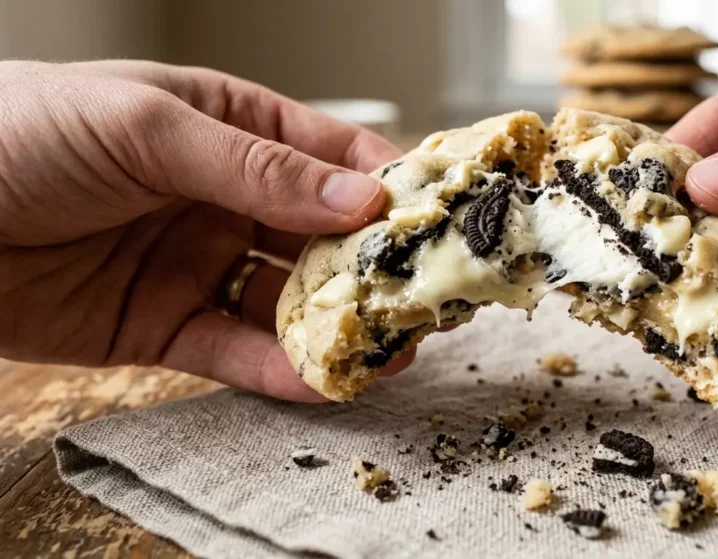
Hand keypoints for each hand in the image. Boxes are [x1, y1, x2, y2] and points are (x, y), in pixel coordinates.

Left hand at [0, 60, 413, 401]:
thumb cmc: (17, 133)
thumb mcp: (144, 128)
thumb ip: (255, 167)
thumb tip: (359, 198)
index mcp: (225, 126)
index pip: (327, 155)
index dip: (385, 185)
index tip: (436, 220)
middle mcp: (220, 196)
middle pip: (319, 236)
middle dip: (372, 268)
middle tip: (424, 300)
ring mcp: (195, 262)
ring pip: (285, 300)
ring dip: (336, 326)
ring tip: (389, 350)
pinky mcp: (162, 326)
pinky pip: (233, 350)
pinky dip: (277, 369)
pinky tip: (320, 380)